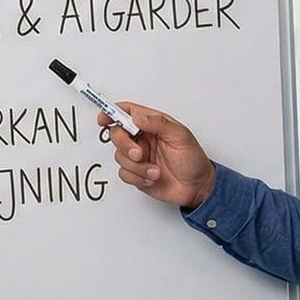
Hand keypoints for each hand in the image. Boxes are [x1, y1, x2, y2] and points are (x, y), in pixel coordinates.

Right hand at [100, 102, 216, 208]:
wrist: (197, 187)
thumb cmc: (193, 160)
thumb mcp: (181, 136)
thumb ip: (158, 123)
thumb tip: (138, 116)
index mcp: (152, 124)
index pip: (127, 112)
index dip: (112, 112)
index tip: (103, 118)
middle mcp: (143, 139)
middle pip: (117, 134)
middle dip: (124, 145)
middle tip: (139, 154)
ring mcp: (139, 157)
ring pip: (119, 157)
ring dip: (137, 166)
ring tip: (155, 171)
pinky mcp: (137, 174)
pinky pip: (124, 174)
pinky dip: (137, 177)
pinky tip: (152, 178)